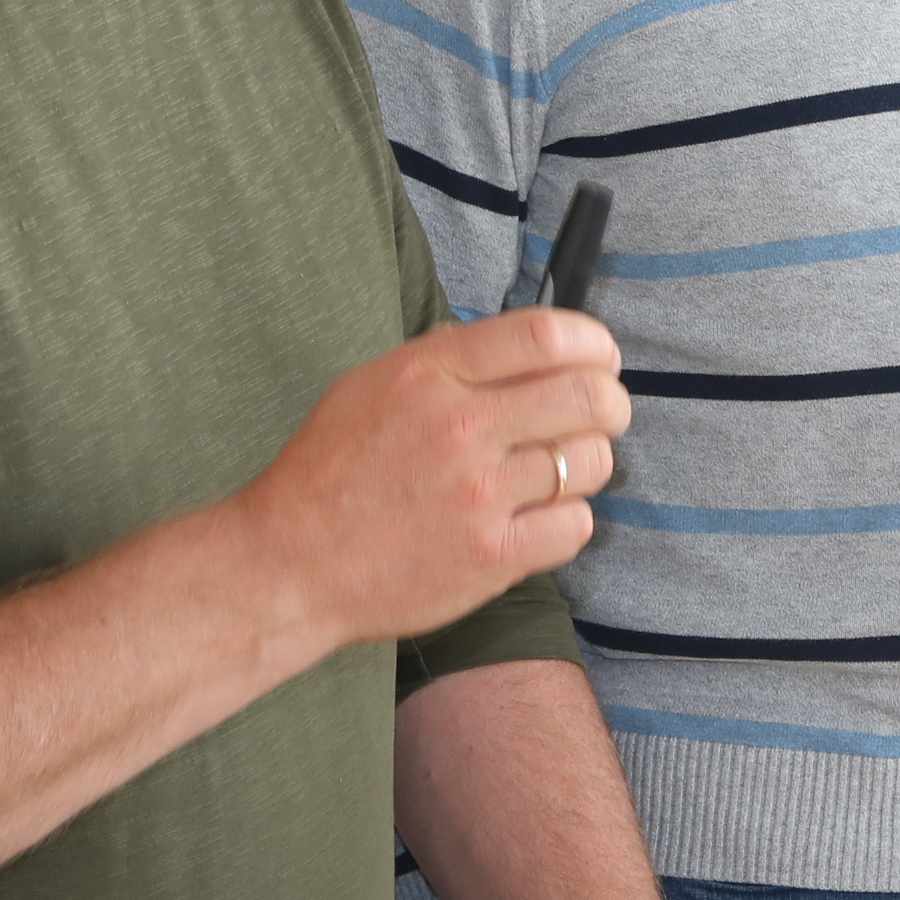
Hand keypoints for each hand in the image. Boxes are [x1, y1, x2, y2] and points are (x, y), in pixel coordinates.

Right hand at [232, 308, 629, 650]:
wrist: (289, 564)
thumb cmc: (330, 472)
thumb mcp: (372, 385)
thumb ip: (448, 356)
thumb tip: (526, 343)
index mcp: (430, 375)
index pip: (546, 335)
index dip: (593, 342)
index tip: (601, 356)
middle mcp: (460, 429)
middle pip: (587, 396)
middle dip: (610, 402)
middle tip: (602, 414)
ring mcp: (478, 496)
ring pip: (589, 462)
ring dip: (587, 462)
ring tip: (558, 470)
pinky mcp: (491, 557)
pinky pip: (574, 525)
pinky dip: (567, 519)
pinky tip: (538, 516)